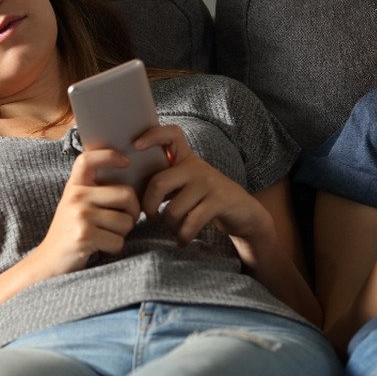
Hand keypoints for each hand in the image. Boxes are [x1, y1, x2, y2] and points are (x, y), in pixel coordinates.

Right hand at [32, 148, 141, 275]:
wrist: (47, 264)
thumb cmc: (70, 234)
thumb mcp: (76, 206)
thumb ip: (95, 192)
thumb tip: (130, 180)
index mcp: (74, 187)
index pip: (88, 159)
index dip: (109, 155)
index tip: (126, 162)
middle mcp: (76, 196)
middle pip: (127, 195)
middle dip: (133, 213)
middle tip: (123, 223)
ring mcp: (80, 215)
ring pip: (126, 221)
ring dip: (122, 234)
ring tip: (104, 237)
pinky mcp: (84, 235)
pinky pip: (118, 241)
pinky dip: (114, 248)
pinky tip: (99, 248)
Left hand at [135, 125, 273, 248]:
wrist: (244, 212)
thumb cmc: (206, 200)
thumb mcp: (187, 184)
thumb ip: (166, 181)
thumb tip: (132, 191)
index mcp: (186, 159)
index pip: (171, 134)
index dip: (152, 135)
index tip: (135, 146)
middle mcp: (197, 167)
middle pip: (159, 183)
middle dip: (149, 206)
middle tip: (151, 217)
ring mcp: (209, 183)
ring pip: (173, 209)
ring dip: (169, 226)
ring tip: (174, 230)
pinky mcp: (219, 201)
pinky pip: (190, 222)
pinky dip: (183, 236)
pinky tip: (183, 240)